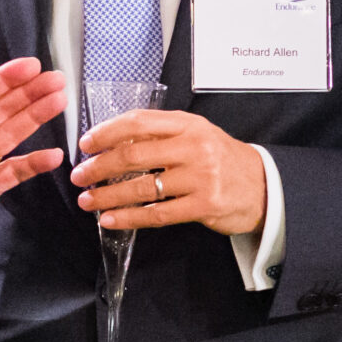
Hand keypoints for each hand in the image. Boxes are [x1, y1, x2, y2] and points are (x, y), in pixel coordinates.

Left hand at [0, 58, 67, 260]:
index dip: (3, 80)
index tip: (28, 66)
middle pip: (1, 109)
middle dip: (28, 93)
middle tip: (55, 79)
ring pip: (12, 134)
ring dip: (35, 117)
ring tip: (59, 101)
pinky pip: (13, 173)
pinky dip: (34, 164)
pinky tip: (53, 155)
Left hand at [75, 109, 268, 236]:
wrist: (262, 185)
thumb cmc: (220, 159)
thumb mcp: (195, 135)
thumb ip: (161, 134)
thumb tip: (111, 143)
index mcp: (187, 124)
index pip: (138, 122)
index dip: (107, 132)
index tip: (85, 144)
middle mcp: (193, 146)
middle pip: (134, 154)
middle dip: (99, 167)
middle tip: (79, 176)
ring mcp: (200, 176)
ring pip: (142, 187)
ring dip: (108, 195)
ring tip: (87, 200)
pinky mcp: (204, 205)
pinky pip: (157, 214)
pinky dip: (129, 218)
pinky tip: (110, 220)